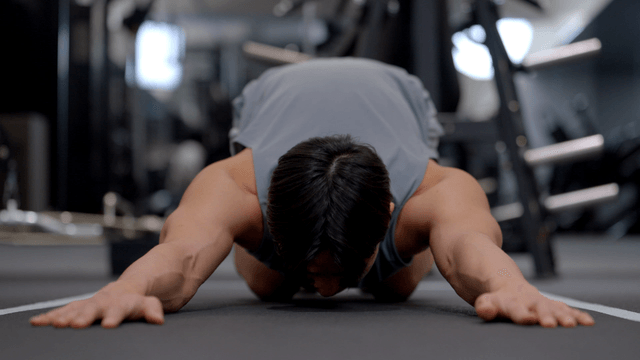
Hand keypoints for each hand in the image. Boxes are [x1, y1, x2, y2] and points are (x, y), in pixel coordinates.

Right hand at [30, 283, 163, 328]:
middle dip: (85, 315)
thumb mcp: (160, 297)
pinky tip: (38, 322)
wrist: (150, 273)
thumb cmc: (154, 291)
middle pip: (96, 306)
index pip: (122, 306)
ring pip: (79, 307)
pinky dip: (53, 316)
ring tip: (55, 324)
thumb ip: (153, 307)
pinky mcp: (86, 305)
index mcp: (127, 297)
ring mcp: (96, 301)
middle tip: (75, 324)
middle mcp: (108, 297)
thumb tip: (157, 319)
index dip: (115, 315)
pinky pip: (68, 310)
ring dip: (66, 316)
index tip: (108, 324)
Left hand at [474, 282, 594, 326]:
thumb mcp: (486, 301)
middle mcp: (529, 300)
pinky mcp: (552, 305)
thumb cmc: (497, 298)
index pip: (515, 308)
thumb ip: (486, 306)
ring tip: (571, 324)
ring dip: (564, 316)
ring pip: (555, 308)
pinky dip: (577, 315)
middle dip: (547, 315)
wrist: (506, 280)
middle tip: (552, 324)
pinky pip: (566, 309)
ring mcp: (542, 302)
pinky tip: (588, 322)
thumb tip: (485, 311)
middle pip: (539, 307)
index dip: (521, 314)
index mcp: (511, 301)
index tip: (529, 319)